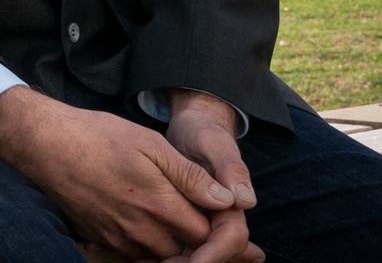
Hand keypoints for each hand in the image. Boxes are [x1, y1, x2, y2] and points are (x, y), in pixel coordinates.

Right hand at [0, 87, 236, 259]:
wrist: (46, 145)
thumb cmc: (99, 137)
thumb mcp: (151, 144)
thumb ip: (190, 175)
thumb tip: (226, 200)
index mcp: (159, 205)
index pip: (207, 234)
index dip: (222, 226)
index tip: (226, 214)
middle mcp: (141, 231)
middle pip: (189, 253)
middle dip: (205, 243)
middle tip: (218, 229)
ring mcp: (121, 240)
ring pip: (164, 258)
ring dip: (180, 247)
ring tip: (189, 228)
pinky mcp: (104, 241)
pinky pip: (139, 256)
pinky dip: (155, 249)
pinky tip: (158, 230)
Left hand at [159, 91, 260, 262]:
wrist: (192, 131)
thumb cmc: (203, 135)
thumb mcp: (213, 144)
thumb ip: (229, 169)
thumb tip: (244, 200)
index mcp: (232, 206)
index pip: (230, 238)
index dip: (214, 254)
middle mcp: (219, 221)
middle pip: (210, 254)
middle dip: (188, 262)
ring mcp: (201, 225)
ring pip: (191, 254)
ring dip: (173, 261)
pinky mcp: (182, 226)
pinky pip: (175, 248)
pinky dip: (161, 256)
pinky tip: (138, 258)